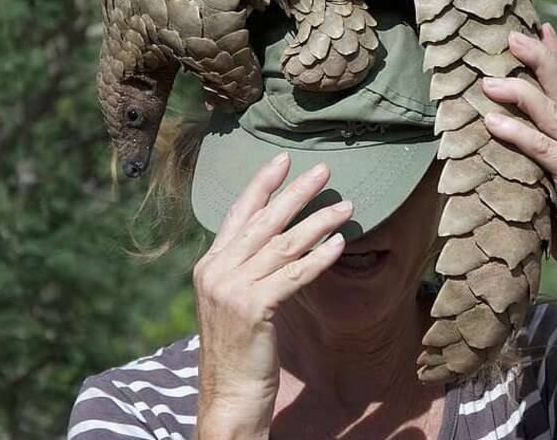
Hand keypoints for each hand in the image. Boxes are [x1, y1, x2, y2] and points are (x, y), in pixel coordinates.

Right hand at [192, 154, 351, 438]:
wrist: (227, 396)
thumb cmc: (237, 351)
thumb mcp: (232, 302)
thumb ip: (245, 270)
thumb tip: (275, 241)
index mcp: (210, 265)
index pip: (237, 214)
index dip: (262, 185)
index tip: (283, 160)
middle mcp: (216, 271)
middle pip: (264, 221)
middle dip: (296, 192)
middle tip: (325, 170)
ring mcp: (233, 289)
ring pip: (283, 245)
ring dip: (319, 221)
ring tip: (346, 206)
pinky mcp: (254, 308)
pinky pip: (294, 275)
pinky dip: (319, 257)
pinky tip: (339, 244)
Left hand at [482, 24, 556, 286]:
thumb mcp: (553, 189)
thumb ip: (539, 165)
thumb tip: (506, 150)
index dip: (555, 58)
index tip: (539, 29)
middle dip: (538, 57)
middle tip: (513, 34)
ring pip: (551, 112)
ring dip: (519, 90)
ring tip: (490, 77)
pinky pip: (541, 149)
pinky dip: (516, 132)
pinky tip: (493, 120)